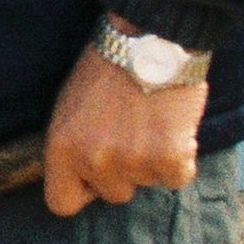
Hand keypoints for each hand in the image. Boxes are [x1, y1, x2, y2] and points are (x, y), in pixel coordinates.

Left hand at [42, 46, 200, 214]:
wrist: (149, 40)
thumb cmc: (106, 69)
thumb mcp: (69, 108)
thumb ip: (72, 147)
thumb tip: (81, 178)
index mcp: (61, 148)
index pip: (61, 202)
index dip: (81, 191)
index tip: (93, 177)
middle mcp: (94, 160)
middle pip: (114, 195)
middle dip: (123, 172)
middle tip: (131, 134)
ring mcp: (133, 161)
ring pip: (147, 183)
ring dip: (153, 160)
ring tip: (151, 122)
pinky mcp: (170, 157)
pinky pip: (178, 177)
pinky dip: (182, 158)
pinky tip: (174, 129)